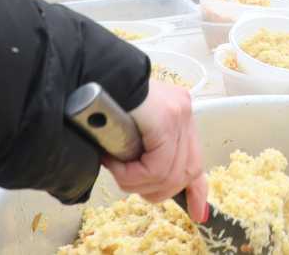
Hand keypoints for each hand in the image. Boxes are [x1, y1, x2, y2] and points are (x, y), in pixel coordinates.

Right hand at [103, 81, 209, 222]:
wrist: (91, 75)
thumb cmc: (102, 103)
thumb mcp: (130, 135)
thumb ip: (144, 154)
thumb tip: (151, 186)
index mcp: (179, 116)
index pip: (196, 160)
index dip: (197, 192)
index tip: (198, 214)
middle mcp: (184, 112)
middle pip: (187, 172)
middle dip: (157, 190)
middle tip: (129, 184)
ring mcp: (178, 113)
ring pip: (170, 173)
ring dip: (138, 183)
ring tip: (116, 170)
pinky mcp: (167, 119)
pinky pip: (157, 166)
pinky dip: (133, 174)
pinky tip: (115, 163)